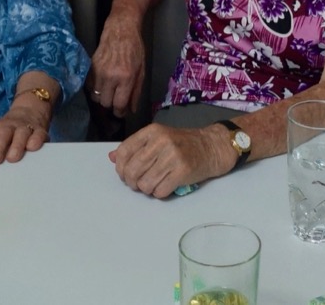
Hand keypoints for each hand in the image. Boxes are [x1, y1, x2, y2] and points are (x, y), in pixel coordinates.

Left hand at [0, 101, 50, 164]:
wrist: (29, 112)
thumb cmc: (7, 135)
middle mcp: (8, 127)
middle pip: (2, 134)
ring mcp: (24, 127)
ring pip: (21, 134)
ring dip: (16, 145)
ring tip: (12, 158)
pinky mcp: (39, 130)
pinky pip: (38, 134)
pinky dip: (36, 140)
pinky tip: (32, 147)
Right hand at [88, 12, 145, 115]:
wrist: (120, 30)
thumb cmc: (135, 49)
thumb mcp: (141, 71)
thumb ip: (136, 91)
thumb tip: (132, 109)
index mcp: (126, 77)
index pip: (119, 104)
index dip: (120, 112)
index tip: (121, 111)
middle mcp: (110, 76)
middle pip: (105, 103)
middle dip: (112, 104)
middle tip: (117, 99)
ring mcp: (98, 72)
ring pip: (95, 97)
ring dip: (103, 97)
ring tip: (110, 90)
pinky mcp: (90, 67)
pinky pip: (89, 87)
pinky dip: (95, 89)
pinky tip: (102, 83)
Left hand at [110, 123, 232, 198]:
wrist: (213, 146)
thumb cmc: (183, 143)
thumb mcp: (158, 138)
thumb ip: (135, 147)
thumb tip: (112, 157)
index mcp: (152, 131)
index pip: (123, 152)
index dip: (120, 168)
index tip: (125, 174)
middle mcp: (161, 141)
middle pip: (131, 171)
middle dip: (132, 182)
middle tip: (139, 182)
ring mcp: (172, 156)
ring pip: (144, 184)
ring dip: (147, 189)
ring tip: (155, 183)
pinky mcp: (182, 171)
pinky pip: (159, 191)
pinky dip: (160, 193)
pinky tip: (166, 185)